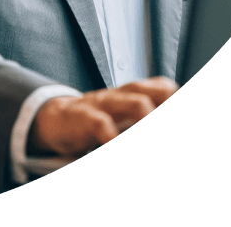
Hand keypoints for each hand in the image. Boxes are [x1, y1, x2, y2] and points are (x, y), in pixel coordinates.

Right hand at [27, 76, 178, 158]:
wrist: (56, 119)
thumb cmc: (96, 121)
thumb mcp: (122, 117)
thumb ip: (140, 116)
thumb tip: (151, 114)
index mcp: (133, 94)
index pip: (164, 88)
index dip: (173, 98)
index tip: (174, 105)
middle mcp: (123, 95)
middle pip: (158, 92)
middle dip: (167, 107)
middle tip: (172, 125)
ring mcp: (105, 103)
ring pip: (138, 103)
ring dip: (149, 118)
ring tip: (148, 130)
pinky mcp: (85, 117)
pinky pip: (103, 124)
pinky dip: (113, 137)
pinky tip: (113, 142)